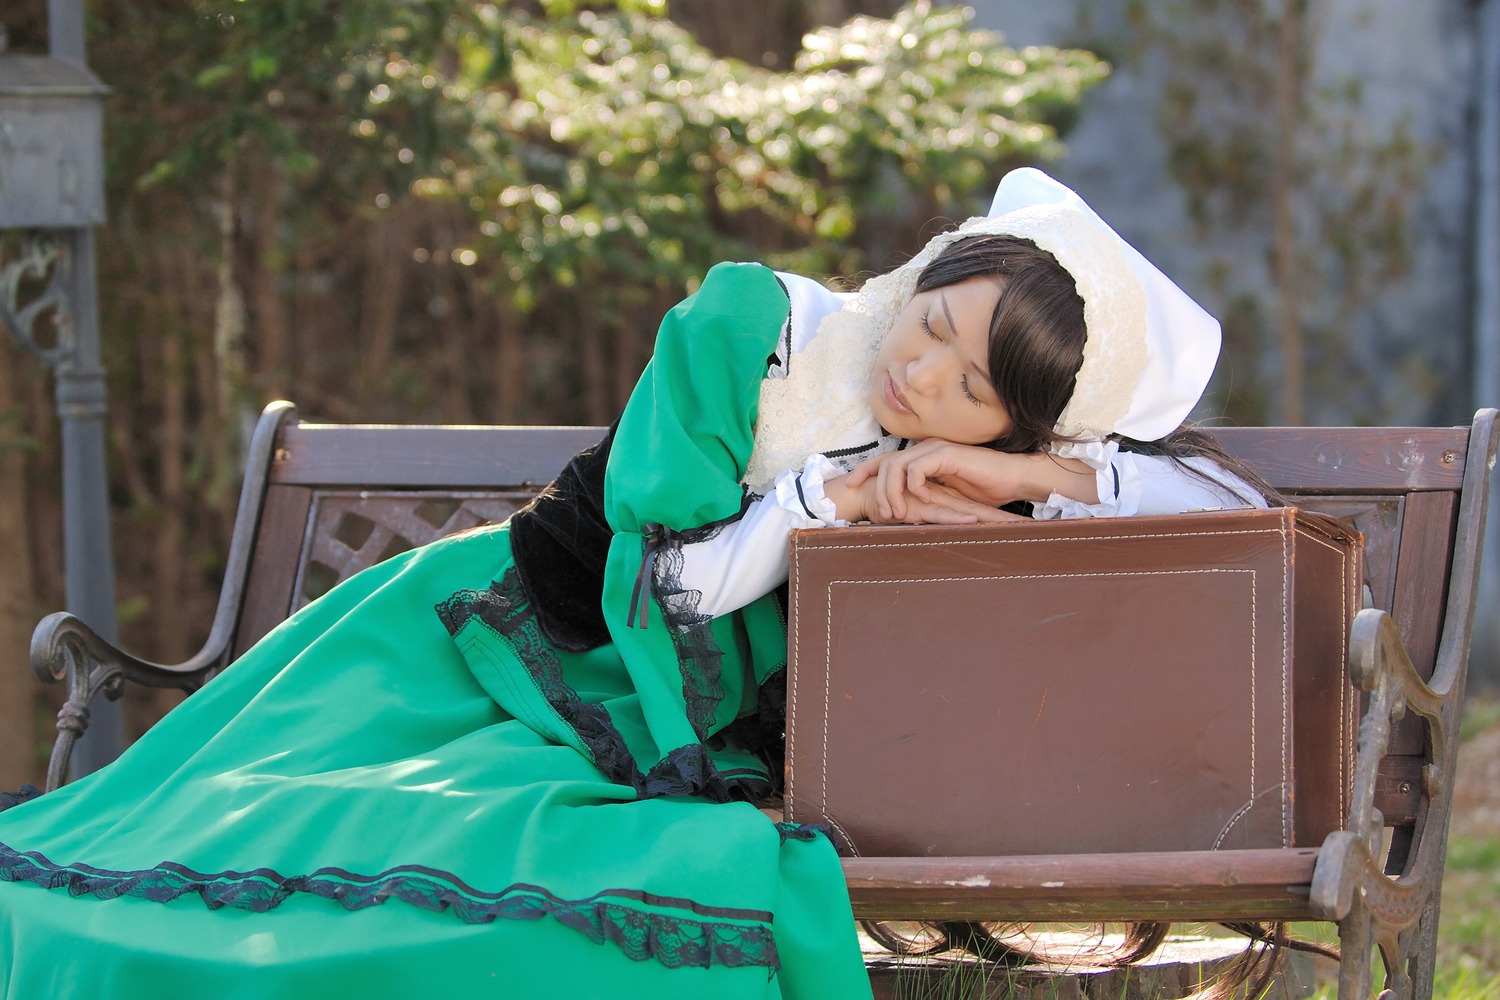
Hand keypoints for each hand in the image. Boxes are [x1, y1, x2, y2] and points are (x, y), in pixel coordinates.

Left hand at [845, 439, 1099, 521]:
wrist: (1012, 479)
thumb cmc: (983, 489)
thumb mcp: (945, 495)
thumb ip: (923, 496)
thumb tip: (900, 511)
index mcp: (922, 456)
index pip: (885, 460)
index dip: (865, 471)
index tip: (850, 487)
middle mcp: (925, 449)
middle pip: (884, 462)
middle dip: (874, 487)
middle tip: (880, 514)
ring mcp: (935, 450)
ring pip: (896, 466)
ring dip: (892, 492)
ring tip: (895, 513)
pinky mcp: (947, 455)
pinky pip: (917, 469)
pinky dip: (913, 486)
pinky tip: (921, 500)